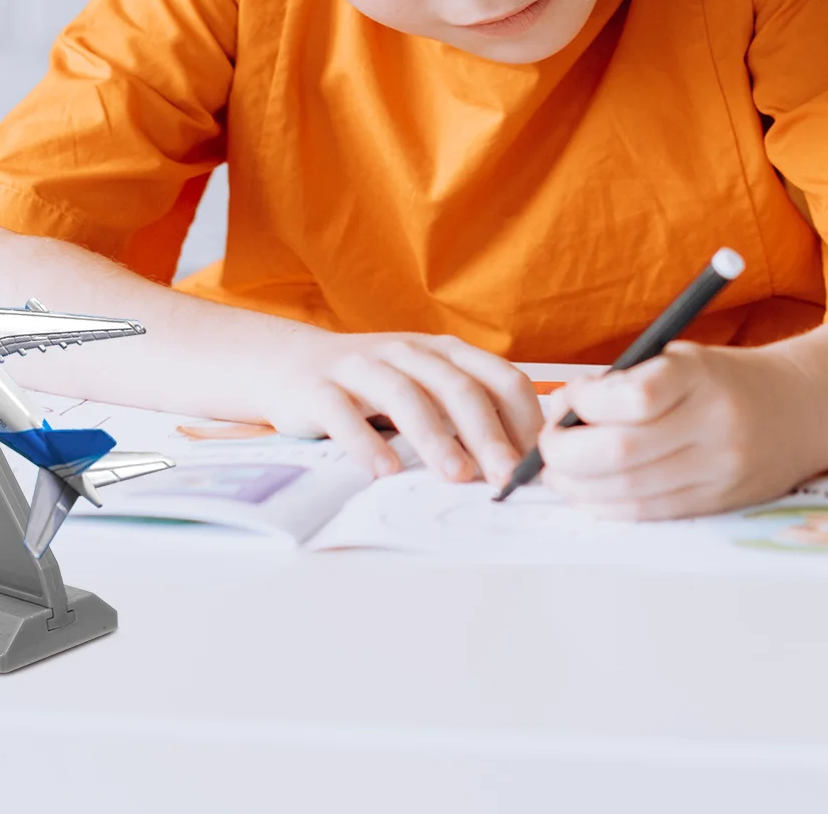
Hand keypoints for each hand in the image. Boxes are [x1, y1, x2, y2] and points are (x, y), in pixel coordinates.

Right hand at [261, 331, 542, 488]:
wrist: (289, 364)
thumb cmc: (371, 387)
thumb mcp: (424, 386)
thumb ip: (466, 413)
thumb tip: (520, 465)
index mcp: (442, 352)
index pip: (499, 377)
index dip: (524, 419)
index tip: (538, 464)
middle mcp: (406, 351)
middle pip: (456, 386)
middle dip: (487, 433)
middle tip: (506, 476)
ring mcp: (361, 366)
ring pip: (404, 395)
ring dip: (434, 437)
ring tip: (456, 476)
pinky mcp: (319, 388)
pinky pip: (344, 413)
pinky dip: (366, 442)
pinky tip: (385, 471)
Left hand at [538, 343, 822, 519]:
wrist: (802, 410)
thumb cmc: (722, 379)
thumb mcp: (679, 359)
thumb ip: (624, 383)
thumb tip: (562, 412)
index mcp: (701, 377)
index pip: (634, 396)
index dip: (586, 402)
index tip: (568, 398)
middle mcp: (714, 426)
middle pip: (623, 452)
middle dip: (567, 453)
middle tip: (547, 446)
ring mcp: (719, 470)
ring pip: (631, 491)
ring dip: (580, 487)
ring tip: (558, 473)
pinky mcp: (718, 504)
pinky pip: (650, 513)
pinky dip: (608, 506)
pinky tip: (588, 494)